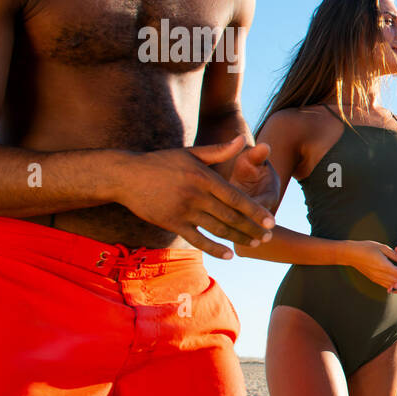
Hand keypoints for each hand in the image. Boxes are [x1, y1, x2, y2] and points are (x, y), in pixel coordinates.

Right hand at [118, 136, 276, 258]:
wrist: (125, 175)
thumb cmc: (161, 162)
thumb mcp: (190, 153)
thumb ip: (218, 151)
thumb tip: (241, 140)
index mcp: (204, 178)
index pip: (236, 197)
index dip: (256, 211)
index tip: (271, 221)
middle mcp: (196, 195)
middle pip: (231, 216)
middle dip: (252, 228)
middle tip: (269, 238)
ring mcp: (183, 211)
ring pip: (218, 229)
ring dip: (238, 238)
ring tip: (254, 244)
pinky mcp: (172, 223)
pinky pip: (197, 240)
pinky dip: (214, 249)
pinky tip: (229, 255)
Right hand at [343, 240, 396, 289]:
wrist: (351, 254)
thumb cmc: (366, 248)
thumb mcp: (382, 248)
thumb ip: (396, 255)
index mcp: (383, 266)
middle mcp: (380, 275)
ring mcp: (376, 279)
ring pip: (394, 285)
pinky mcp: (374, 280)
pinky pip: (387, 285)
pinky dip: (396, 283)